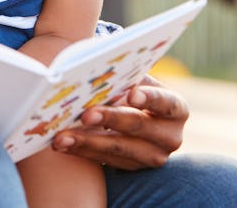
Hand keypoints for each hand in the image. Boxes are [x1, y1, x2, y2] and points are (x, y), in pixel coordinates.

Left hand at [52, 76, 188, 169]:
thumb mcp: (134, 78)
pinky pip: (105, 161)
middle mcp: (170, 136)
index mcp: (175, 107)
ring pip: (119, 149)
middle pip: (138, 126)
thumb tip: (98, 69)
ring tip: (63, 136)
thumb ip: (124, 75)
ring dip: (88, 141)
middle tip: (86, 114)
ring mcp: (153, 156)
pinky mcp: (132, 168)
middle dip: (110, 119)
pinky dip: (81, 151)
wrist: (130, 114)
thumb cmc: (130, 87)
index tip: (131, 94)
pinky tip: (61, 143)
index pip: (165, 102)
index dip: (149, 98)